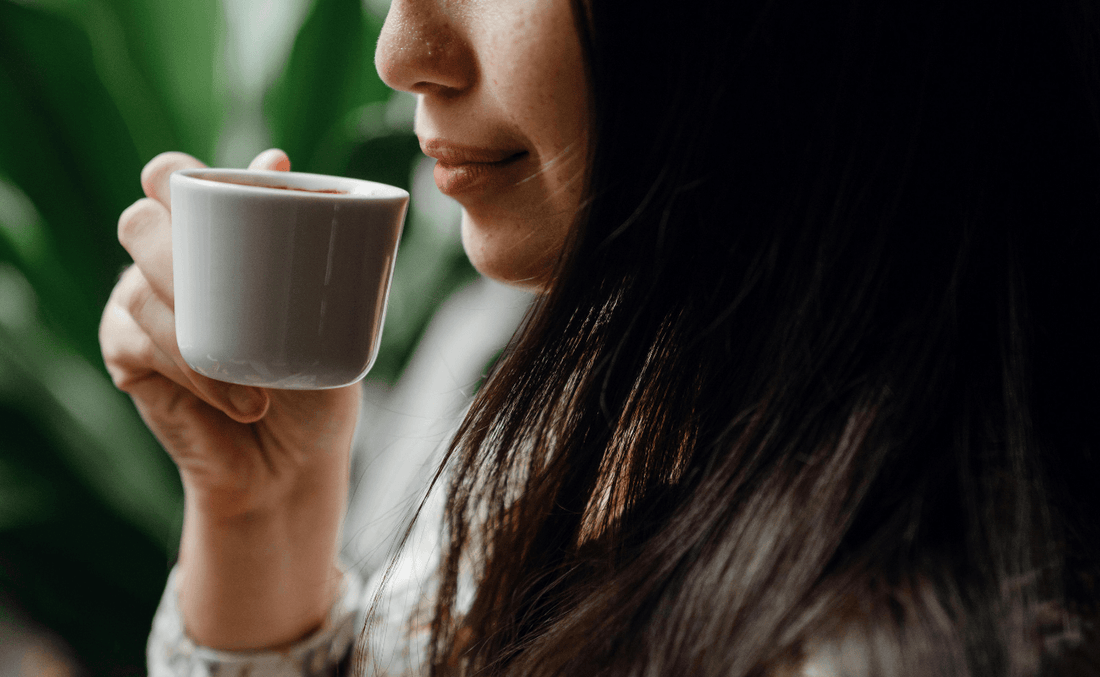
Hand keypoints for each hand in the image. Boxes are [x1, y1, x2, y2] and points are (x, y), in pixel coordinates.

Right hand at [100, 149, 359, 648]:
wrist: (294, 463)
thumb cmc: (314, 379)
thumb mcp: (326, 312)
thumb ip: (304, 243)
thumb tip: (274, 161)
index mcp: (215, 238)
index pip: (172, 180)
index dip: (177, 175)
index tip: (228, 186)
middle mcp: (171, 264)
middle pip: (140, 220)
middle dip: (175, 243)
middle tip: (225, 282)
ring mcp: (143, 307)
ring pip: (139, 285)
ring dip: (199, 329)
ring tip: (261, 381)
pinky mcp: (128, 357)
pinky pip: (136, 341)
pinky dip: (190, 368)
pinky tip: (234, 397)